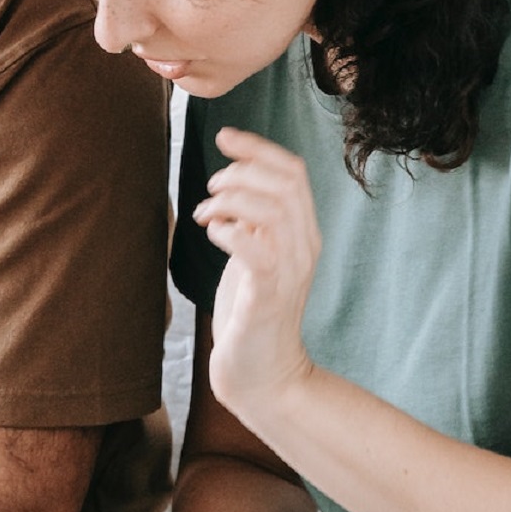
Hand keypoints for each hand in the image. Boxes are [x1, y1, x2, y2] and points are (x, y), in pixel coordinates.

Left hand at [191, 127, 318, 418]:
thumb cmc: (251, 311)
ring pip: (272, 208)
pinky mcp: (267, 295)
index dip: (258, 146)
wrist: (262, 374)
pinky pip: (254, 248)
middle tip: (211, 187)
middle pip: (285, 181)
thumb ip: (251, 219)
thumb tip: (231, 180)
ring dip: (229, 199)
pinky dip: (228, 231)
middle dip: (240, 170)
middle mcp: (304, 246)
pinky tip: (213, 235)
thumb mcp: (255, 253)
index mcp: (302, 232)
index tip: (224, 136)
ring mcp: (289, 270)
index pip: (294, 171)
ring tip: (206, 213)